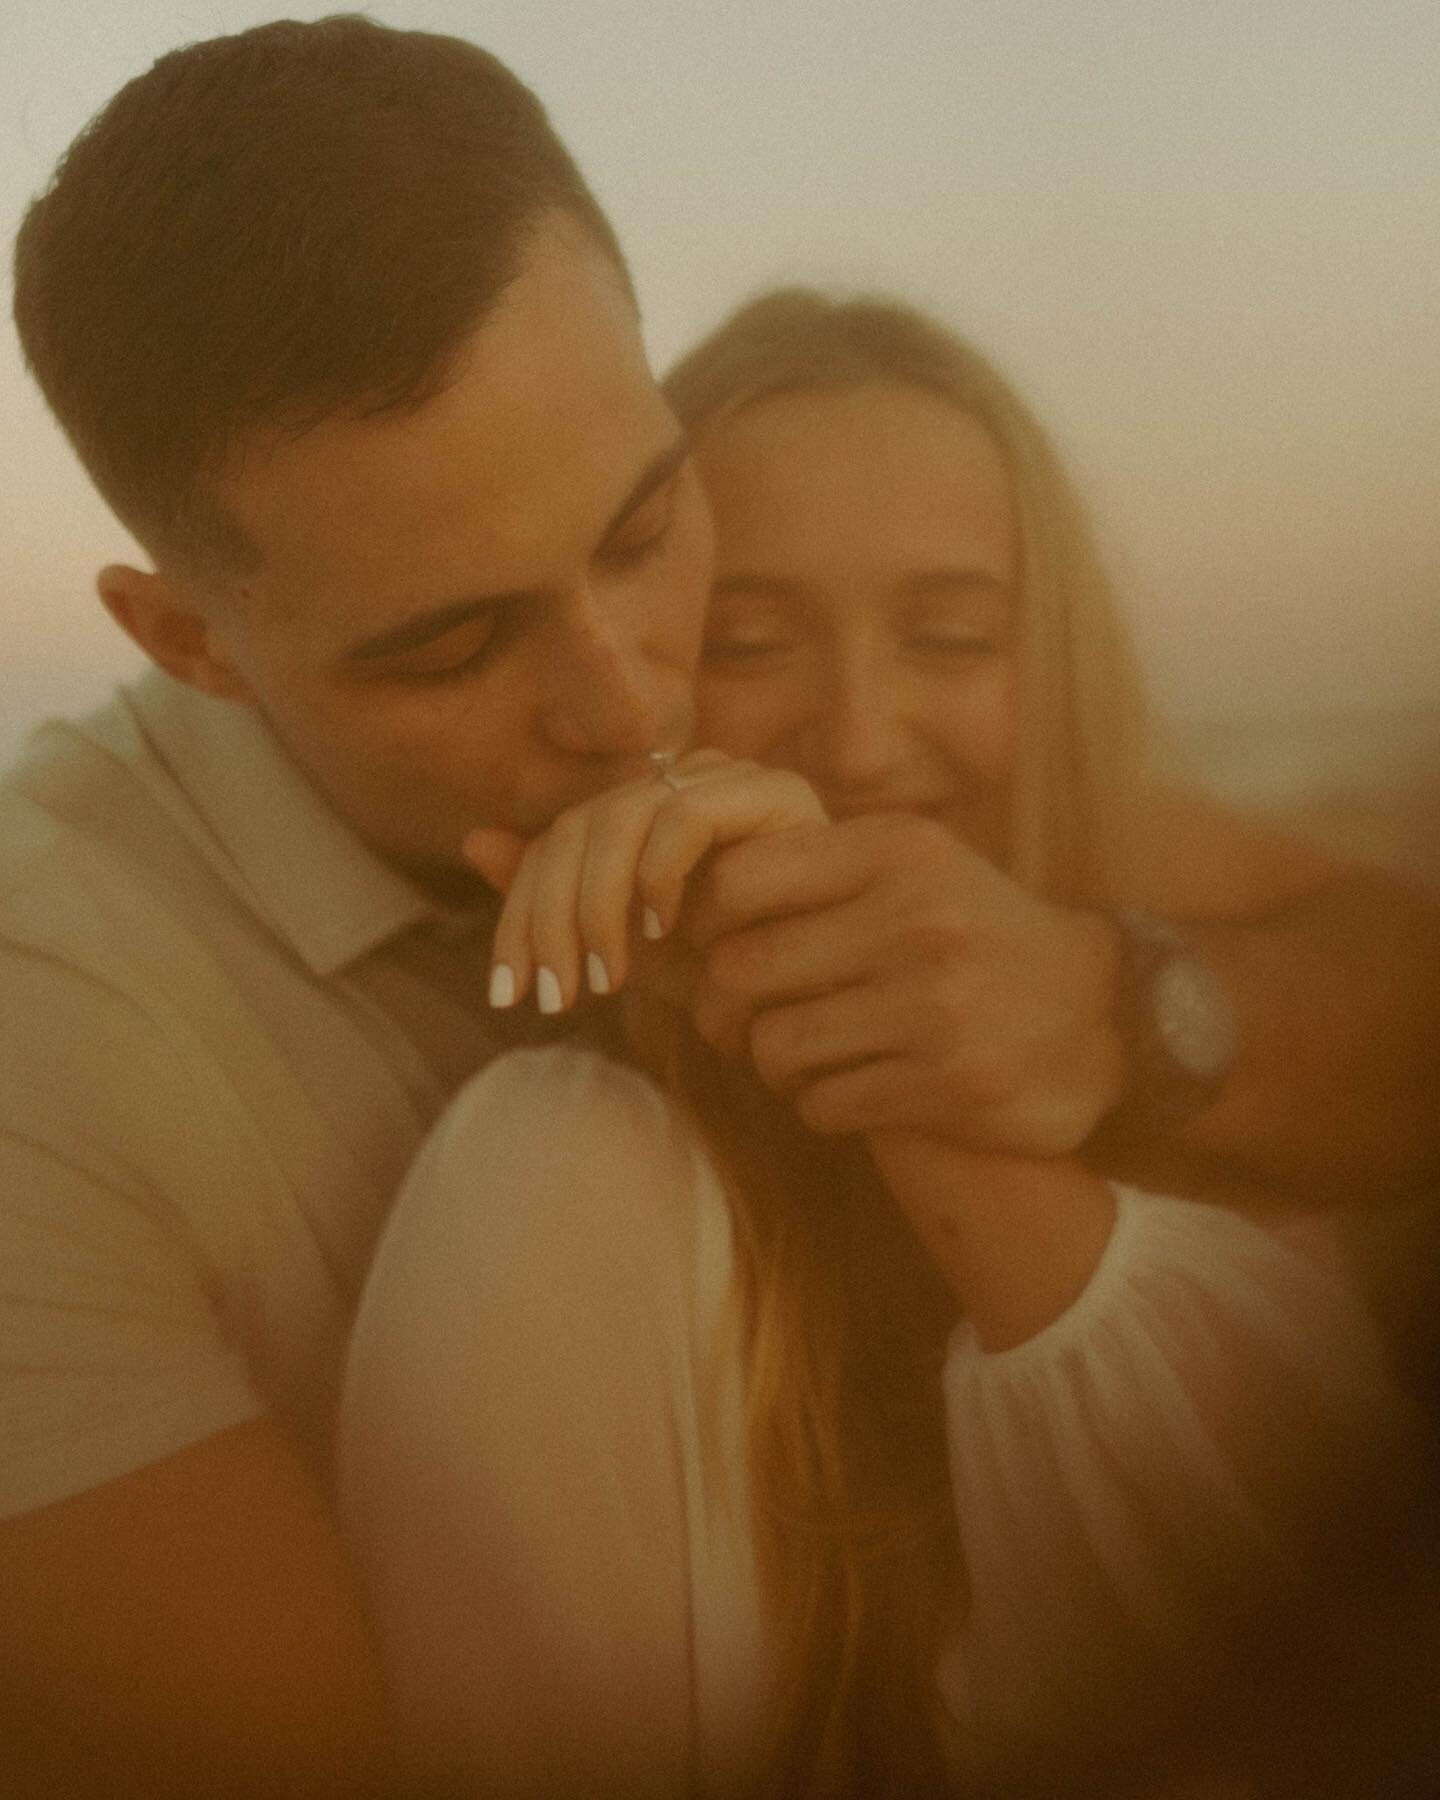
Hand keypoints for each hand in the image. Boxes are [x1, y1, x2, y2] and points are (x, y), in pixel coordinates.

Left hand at [464, 752, 827, 1011]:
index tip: (510, 995)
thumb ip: (568, 905)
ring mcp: (733, 778)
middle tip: (555, 997)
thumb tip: (474, 838)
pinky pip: (686, 817)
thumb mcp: (638, 953)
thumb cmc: (743, 977)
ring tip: (606, 977)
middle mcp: (686, 779)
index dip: (519, 915)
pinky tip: (661, 933)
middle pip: (578, 828)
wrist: (837, 999)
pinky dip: (659, 875)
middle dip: (549, 919)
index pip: (556, 841)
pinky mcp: (776, 792)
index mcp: (649, 808)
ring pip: (620, 819)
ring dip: (598, 905)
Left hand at [683, 812, 1126, 1153]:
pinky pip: (822, 1104)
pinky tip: (847, 1090)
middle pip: (742, 970)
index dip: (701, 923)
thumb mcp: (916, 868)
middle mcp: (915, 920)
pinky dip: (818, 1104)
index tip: (711, 949)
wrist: (1108, 1015)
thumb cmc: (978, 935)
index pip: (739, 880)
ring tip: (799, 1059)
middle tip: (734, 1023)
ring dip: (771, 1065)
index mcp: (897, 852)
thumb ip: (817, 867)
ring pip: (775, 1047)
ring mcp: (935, 1006)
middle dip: (721, 1009)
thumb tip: (685, 892)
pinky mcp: (949, 1084)